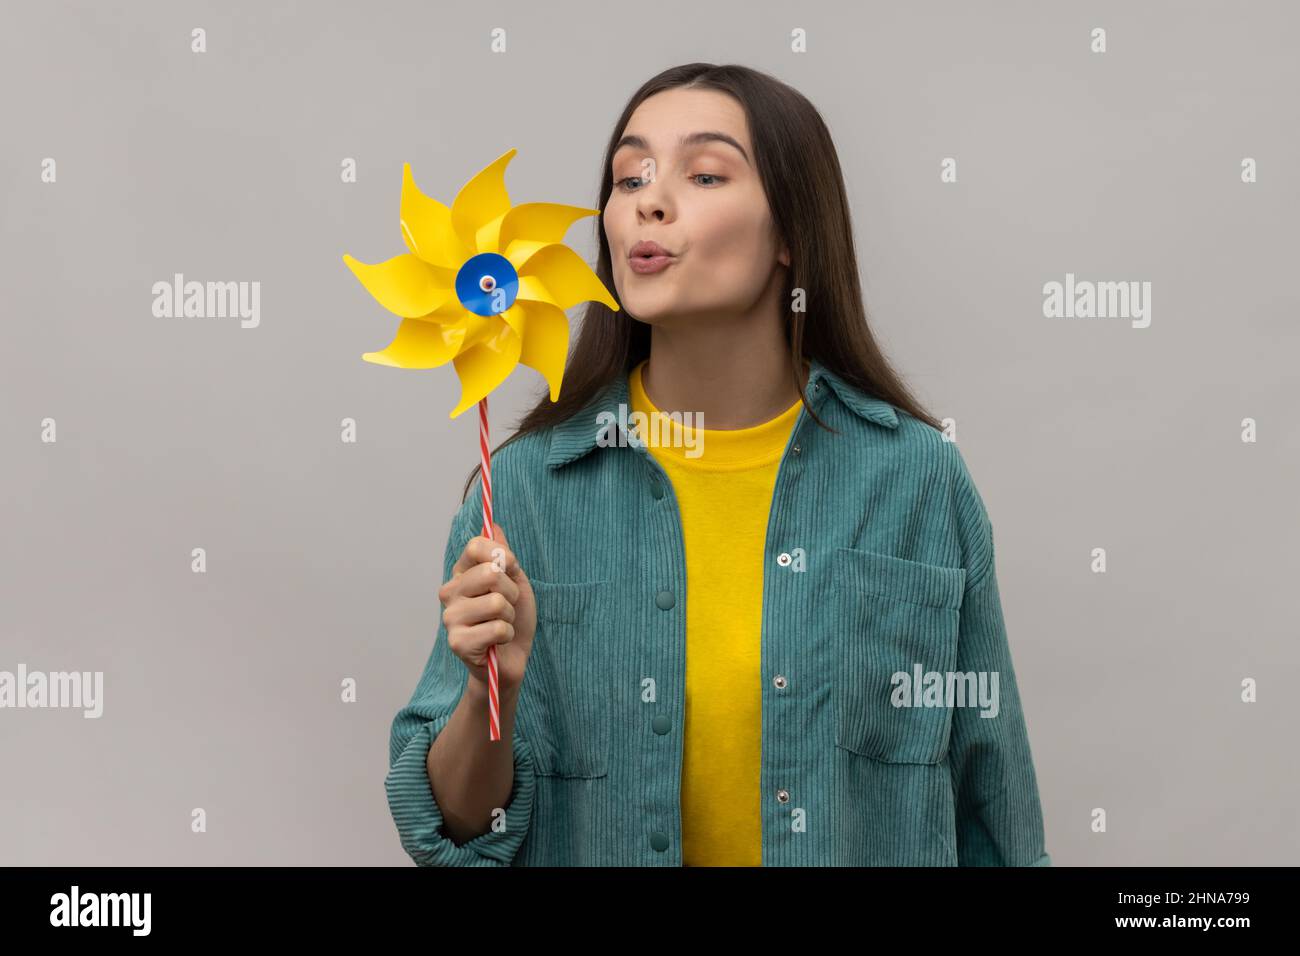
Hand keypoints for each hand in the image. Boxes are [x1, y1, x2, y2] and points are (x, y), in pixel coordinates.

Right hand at [438, 521, 535, 696]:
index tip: (511, 569)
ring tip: (502, 624)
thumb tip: (494, 525)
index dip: (503, 555)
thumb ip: (504, 555)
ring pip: (497, 602)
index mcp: (461, 573)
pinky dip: (506, 635)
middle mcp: (450, 592)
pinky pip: (497, 628)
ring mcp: (450, 617)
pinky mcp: (457, 642)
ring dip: (510, 616)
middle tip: (507, 606)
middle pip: (490, 573)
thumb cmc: (512, 619)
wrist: (511, 660)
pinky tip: (497, 642)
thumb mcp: (515, 581)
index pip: (476, 545)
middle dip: (512, 591)